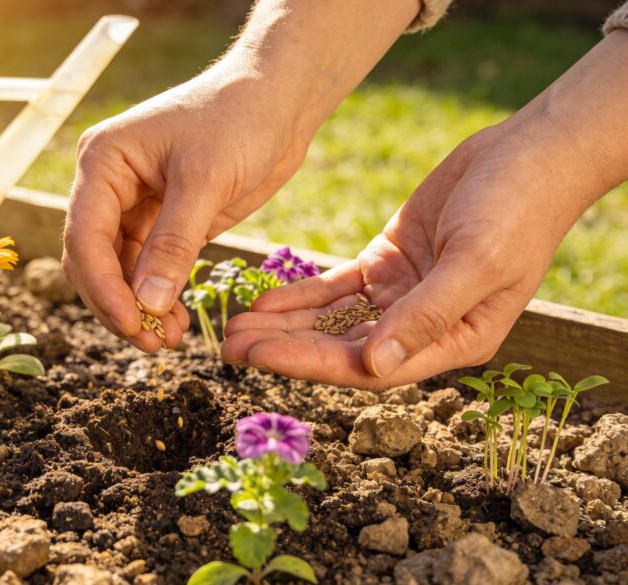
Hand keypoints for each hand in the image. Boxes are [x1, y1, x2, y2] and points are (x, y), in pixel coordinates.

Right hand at [62, 0, 418, 351]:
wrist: (279, 100)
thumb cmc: (239, 119)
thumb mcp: (206, 181)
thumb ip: (174, 244)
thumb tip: (148, 306)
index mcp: (103, 162)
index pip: (85, 235)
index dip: (104, 287)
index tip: (133, 324)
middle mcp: (108, 186)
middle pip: (93, 260)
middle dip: (118, 304)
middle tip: (151, 344)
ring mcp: (133, 205)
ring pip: (119, 271)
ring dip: (139, 307)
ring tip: (170, 340)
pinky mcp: (163, 222)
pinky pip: (148, 269)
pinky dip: (159, 297)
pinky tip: (177, 322)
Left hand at [223, 31, 627, 387]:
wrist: (528, 154)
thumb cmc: (518, 210)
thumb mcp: (476, 261)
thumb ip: (427, 314)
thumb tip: (376, 365)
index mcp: (454, 342)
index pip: (369, 367)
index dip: (311, 364)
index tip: (262, 356)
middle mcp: (423, 328)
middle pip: (341, 350)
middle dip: (285, 348)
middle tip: (229, 346)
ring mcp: (402, 297)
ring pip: (331, 322)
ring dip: (284, 326)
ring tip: (233, 327)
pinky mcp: (386, 266)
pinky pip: (334, 289)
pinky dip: (299, 295)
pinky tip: (262, 300)